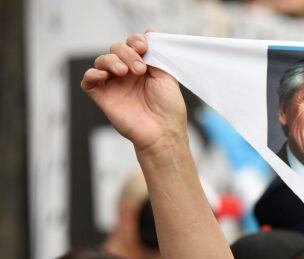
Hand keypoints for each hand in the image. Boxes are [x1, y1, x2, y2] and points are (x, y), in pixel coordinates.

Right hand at [81, 32, 186, 152]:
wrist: (162, 132)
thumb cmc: (169, 107)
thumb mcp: (167, 75)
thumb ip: (156, 55)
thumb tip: (149, 34)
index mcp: (144, 67)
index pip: (132, 44)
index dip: (135, 41)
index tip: (143, 46)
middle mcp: (128, 74)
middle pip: (116, 48)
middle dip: (126, 52)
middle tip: (139, 69)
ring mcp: (115, 85)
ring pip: (102, 60)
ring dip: (111, 61)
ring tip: (124, 72)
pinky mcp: (103, 97)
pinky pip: (88, 80)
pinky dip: (92, 74)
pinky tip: (104, 76)